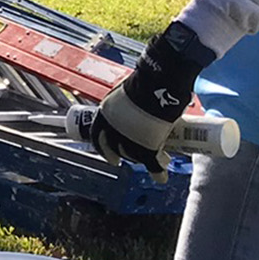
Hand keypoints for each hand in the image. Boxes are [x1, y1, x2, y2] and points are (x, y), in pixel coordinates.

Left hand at [76, 21, 215, 173]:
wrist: (159, 84)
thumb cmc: (146, 83)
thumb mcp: (126, 94)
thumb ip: (126, 104)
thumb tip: (135, 106)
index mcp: (105, 114)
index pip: (98, 135)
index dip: (103, 147)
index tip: (108, 154)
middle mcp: (113, 129)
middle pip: (114, 148)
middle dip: (121, 155)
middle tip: (128, 158)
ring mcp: (129, 140)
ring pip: (132, 157)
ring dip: (139, 160)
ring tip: (148, 161)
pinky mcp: (147, 147)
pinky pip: (152, 164)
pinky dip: (158, 171)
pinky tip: (161, 177)